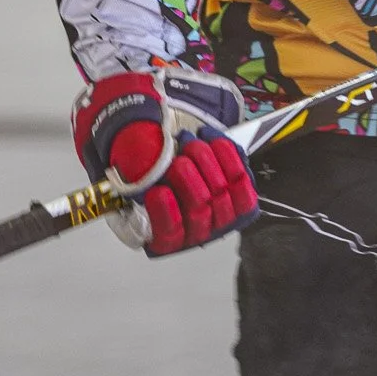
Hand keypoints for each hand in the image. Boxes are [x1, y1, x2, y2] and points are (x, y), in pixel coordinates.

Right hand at [72, 68, 257, 256]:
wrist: (176, 159)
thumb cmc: (153, 170)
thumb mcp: (134, 174)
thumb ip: (136, 174)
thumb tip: (140, 167)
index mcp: (166, 238)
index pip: (169, 234)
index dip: (165, 214)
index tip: (156, 191)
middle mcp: (196, 232)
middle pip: (198, 210)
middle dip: (186, 178)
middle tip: (176, 159)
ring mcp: (222, 217)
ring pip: (220, 190)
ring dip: (203, 160)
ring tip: (187, 143)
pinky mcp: (242, 197)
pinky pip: (240, 177)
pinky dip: (224, 152)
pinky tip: (208, 138)